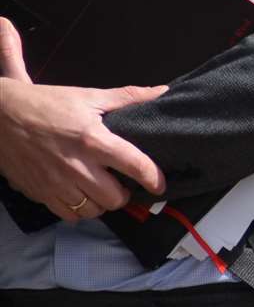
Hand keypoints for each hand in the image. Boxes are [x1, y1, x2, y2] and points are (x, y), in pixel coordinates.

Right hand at [0, 17, 166, 221]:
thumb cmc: (45, 103)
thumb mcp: (87, 96)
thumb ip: (127, 97)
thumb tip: (161, 91)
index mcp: (93, 140)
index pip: (135, 165)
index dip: (154, 179)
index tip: (160, 184)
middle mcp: (76, 165)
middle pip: (115, 198)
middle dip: (124, 193)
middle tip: (121, 183)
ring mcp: (56, 183)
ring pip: (93, 211)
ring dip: (102, 204)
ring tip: (101, 190)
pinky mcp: (39, 192)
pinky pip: (68, 215)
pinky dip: (79, 210)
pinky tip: (79, 195)